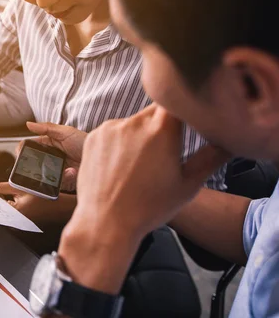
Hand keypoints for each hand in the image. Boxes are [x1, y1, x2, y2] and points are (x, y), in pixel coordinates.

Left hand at [0, 170, 64, 223]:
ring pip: (3, 202)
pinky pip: (11, 204)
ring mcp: (18, 217)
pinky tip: (6, 186)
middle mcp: (14, 219)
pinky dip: (7, 195)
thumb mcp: (19, 187)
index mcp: (13, 214)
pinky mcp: (22, 215)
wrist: (62, 204)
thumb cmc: (46, 197)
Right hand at [19, 123, 87, 181]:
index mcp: (49, 144)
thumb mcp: (66, 132)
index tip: (21, 153)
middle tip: (41, 164)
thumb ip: (46, 128)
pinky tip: (71, 171)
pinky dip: (63, 177)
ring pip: (43, 174)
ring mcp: (57, 169)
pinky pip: (56, 183)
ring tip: (65, 167)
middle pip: (34, 163)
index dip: (24, 150)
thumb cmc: (85, 142)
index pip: (31, 146)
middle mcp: (51, 157)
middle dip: (34, 165)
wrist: (102, 156)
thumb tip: (28, 124)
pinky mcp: (64, 180)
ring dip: (50, 172)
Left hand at [58, 104, 229, 292]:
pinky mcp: (94, 136)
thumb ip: (212, 157)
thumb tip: (229, 141)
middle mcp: (134, 122)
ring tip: (139, 166)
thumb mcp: (188, 185)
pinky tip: (120, 167)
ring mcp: (110, 128)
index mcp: (162, 129)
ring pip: (133, 122)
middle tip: (162, 155)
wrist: (105, 222)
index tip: (186, 123)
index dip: (183, 108)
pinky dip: (118, 142)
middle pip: (154, 112)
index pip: (176, 101)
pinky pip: (112, 131)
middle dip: (162, 127)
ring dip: (139, 135)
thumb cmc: (149, 207)